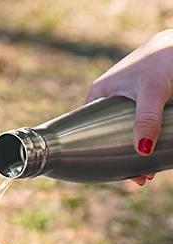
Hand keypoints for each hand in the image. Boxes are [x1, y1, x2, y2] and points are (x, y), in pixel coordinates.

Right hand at [86, 29, 172, 184]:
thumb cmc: (162, 59)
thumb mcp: (152, 90)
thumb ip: (146, 118)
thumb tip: (142, 152)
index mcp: (98, 94)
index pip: (87, 128)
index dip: (94, 151)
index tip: (109, 170)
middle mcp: (109, 99)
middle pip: (106, 136)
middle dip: (120, 158)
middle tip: (136, 177)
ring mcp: (125, 102)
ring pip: (123, 134)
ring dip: (135, 153)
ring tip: (147, 173)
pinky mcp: (142, 102)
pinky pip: (138, 128)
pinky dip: (144, 142)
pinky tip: (153, 156)